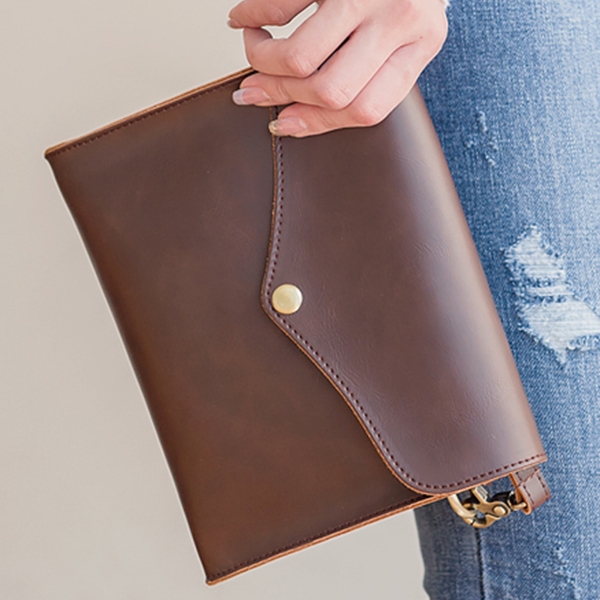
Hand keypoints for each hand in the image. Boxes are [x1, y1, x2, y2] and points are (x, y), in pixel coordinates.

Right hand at [227, 0, 448, 136]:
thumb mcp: (407, 31)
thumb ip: (373, 71)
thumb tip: (297, 114)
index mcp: (421, 42)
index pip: (366, 109)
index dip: (317, 123)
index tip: (284, 121)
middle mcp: (398, 18)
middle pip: (330, 91)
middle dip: (283, 96)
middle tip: (256, 90)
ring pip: (301, 58)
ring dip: (264, 61)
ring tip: (254, 48)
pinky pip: (281, 6)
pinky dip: (252, 16)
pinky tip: (244, 20)